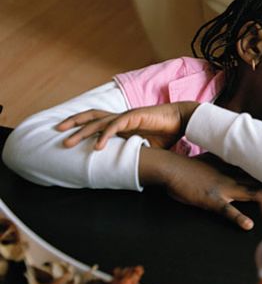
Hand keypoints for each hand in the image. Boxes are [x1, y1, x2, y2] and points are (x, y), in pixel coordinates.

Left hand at [57, 102, 199, 149]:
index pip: (97, 121)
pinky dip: (105, 136)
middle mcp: (121, 117)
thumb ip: (136, 152)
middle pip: (91, 117)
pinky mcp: (134, 117)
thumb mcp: (148, 146)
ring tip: (68, 142)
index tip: (67, 133)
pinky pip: (115, 125)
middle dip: (72, 123)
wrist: (183, 120)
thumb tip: (132, 167)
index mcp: (123, 123)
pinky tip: (97, 146)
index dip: (81, 125)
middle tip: (57, 133)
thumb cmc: (168, 133)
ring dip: (81, 132)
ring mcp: (126, 116)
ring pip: (98, 122)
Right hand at [139, 147, 261, 229]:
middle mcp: (233, 178)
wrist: (171, 167)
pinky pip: (227, 210)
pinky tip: (248, 224)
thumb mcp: (211, 160)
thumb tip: (238, 154)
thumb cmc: (190, 167)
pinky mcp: (212, 199)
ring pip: (250, 194)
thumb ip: (226, 160)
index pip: (259, 170)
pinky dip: (237, 217)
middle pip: (261, 182)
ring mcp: (224, 188)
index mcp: (233, 169)